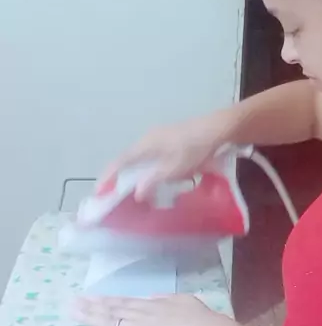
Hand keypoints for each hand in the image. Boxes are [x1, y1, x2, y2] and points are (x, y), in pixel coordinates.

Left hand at [73, 294, 227, 325]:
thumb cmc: (200, 319)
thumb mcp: (184, 300)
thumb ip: (167, 298)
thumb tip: (155, 297)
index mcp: (153, 304)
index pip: (125, 302)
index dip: (108, 300)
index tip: (92, 297)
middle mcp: (141, 313)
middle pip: (112, 309)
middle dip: (92, 306)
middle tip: (73, 303)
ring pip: (108, 321)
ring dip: (89, 317)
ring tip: (72, 314)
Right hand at [98, 113, 228, 199]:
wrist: (218, 129)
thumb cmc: (195, 148)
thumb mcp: (174, 168)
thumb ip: (153, 180)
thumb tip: (137, 193)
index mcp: (145, 145)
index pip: (120, 162)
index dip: (108, 177)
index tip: (98, 192)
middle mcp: (148, 140)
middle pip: (127, 160)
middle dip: (119, 178)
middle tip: (114, 196)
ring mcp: (159, 138)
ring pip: (140, 159)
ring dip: (134, 175)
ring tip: (133, 192)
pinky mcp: (170, 140)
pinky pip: (151, 158)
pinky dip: (147, 171)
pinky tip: (155, 180)